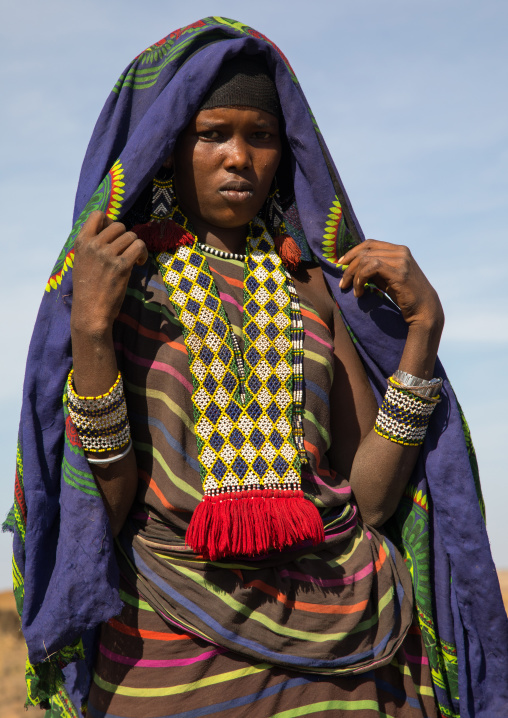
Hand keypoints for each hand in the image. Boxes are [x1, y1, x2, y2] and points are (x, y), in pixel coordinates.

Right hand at [71, 211, 147, 333]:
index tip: (114, 236)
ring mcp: (107, 255)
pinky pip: (139, 247)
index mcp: (81, 242)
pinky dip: (142, 254)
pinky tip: (138, 264)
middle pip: (119, 226)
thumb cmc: (88, 289)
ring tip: (133, 259)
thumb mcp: (82, 262)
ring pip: (131, 236)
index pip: (97, 215)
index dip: (109, 222)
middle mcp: (93, 245)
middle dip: (126, 238)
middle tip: (125, 252)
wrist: (90, 313)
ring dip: (135, 246)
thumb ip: (92, 245)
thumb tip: (111, 230)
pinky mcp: (121, 266)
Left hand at [338, 239, 443, 329]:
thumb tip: (352, 265)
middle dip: (349, 268)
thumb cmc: (405, 295)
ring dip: (354, 277)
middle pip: (365, 251)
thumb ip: (374, 269)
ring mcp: (402, 261)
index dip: (352, 252)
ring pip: (366, 260)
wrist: (424, 310)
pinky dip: (361, 280)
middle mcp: (401, 252)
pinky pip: (371, 268)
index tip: (341, 264)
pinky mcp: (400, 273)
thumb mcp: (387, 278)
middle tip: (343, 284)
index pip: (370, 243)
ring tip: (355, 291)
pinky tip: (360, 292)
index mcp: (399, 250)